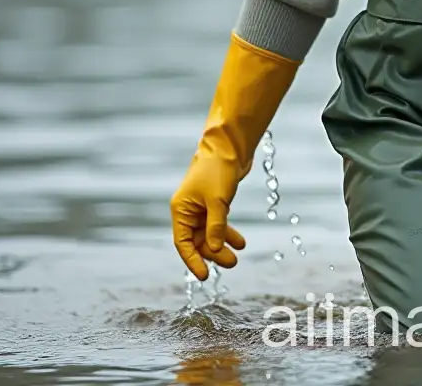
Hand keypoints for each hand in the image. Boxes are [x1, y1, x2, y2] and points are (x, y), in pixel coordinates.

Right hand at [170, 152, 246, 279]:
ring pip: (210, 233)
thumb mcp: (217, 200)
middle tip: (231, 263)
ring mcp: (201, 206)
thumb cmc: (218, 169)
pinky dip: (228, 232)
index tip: (204, 275)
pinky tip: (240, 242)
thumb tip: (215, 250)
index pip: (182, 242)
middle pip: (198, 240)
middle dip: (213, 253)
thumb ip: (216, 226)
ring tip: (237, 256)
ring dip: (222, 244)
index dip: (193, 260)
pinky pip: (219, 223)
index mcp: (180, 209)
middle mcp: (188, 210)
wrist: (229, 145)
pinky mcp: (215, 202)